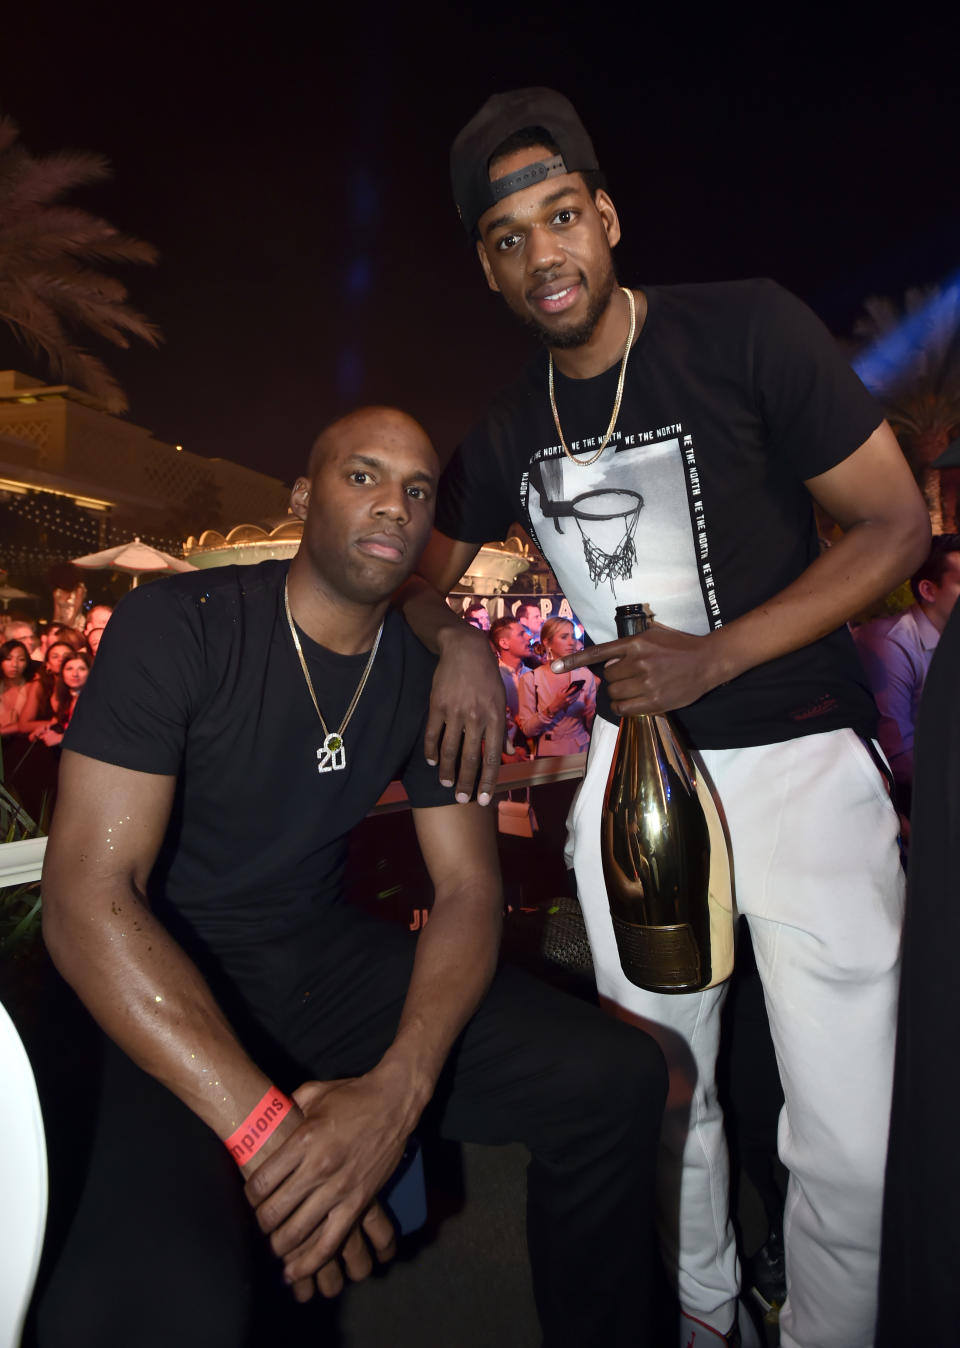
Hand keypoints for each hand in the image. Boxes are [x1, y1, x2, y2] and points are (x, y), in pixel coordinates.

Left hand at [243, 1074, 413, 1290]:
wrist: (395, 1101)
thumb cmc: (352, 1095)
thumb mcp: (313, 1094)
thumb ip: (288, 1108)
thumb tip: (269, 1120)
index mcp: (303, 1139)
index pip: (261, 1181)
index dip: (249, 1195)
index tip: (252, 1197)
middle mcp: (318, 1167)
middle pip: (274, 1210)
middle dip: (261, 1223)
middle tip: (260, 1223)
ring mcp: (340, 1188)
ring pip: (298, 1232)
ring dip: (279, 1245)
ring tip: (274, 1247)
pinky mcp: (359, 1202)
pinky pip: (331, 1242)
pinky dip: (310, 1262)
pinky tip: (295, 1271)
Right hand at [425, 624, 504, 805]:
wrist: (465, 650)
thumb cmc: (487, 676)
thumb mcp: (502, 700)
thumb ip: (504, 729)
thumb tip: (510, 753)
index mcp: (495, 718)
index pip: (492, 758)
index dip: (488, 781)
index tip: (484, 799)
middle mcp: (476, 718)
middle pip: (469, 758)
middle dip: (465, 783)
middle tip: (460, 799)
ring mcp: (455, 712)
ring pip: (449, 750)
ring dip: (446, 771)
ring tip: (445, 785)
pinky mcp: (437, 705)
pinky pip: (432, 734)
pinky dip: (431, 750)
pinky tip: (432, 762)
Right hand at [547, 683, 579, 717]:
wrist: (555, 706)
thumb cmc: (557, 698)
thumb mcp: (558, 692)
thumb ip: (563, 688)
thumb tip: (567, 685)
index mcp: (564, 696)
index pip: (570, 691)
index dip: (573, 688)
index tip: (576, 686)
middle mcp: (566, 699)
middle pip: (575, 695)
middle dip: (578, 692)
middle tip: (581, 689)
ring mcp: (568, 702)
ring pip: (575, 698)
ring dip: (578, 695)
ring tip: (580, 692)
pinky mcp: (569, 705)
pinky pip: (574, 701)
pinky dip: (576, 698)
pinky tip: (577, 695)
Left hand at [551, 626, 727, 715]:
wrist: (707, 661)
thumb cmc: (680, 647)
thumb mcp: (654, 635)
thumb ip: (630, 643)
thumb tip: (609, 657)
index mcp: (636, 643)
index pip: (599, 653)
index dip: (574, 660)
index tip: (554, 667)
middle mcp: (639, 662)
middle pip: (608, 678)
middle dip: (615, 678)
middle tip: (631, 676)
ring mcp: (647, 683)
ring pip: (615, 694)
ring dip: (620, 693)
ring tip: (636, 687)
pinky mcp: (655, 701)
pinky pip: (625, 709)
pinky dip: (624, 707)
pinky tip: (633, 702)